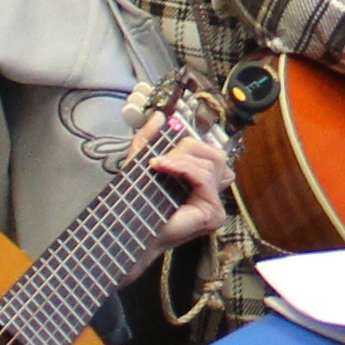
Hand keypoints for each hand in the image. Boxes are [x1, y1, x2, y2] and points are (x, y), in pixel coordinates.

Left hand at [142, 128, 232, 247]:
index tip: (167, 139)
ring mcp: (215, 204)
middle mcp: (211, 192)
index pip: (209, 152)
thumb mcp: (140, 162)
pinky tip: (166, 169)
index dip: (191, 142)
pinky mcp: (213, 213)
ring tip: (159, 164)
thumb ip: (149, 139)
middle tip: (162, 156)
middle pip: (215, 154)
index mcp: (199, 181)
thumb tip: (160, 117)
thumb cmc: (135, 202)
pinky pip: (205, 178)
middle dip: (187, 147)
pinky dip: (185, 168)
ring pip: (212, 162)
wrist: (129, 227)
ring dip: (182, 158)